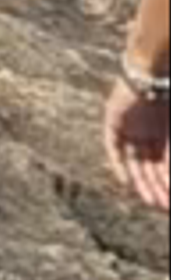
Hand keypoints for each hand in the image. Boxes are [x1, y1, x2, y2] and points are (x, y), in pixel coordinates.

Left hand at [109, 72, 170, 214]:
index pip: (163, 165)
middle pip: (150, 166)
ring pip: (135, 161)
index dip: (167, 184)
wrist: (153, 72)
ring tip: (150, 201)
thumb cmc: (170, 99)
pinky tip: (126, 182)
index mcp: (164, 132)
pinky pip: (114, 148)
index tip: (170, 202)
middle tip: (162, 206)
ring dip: (141, 182)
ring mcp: (131, 127)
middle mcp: (147, 131)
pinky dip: (119, 165)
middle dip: (157, 186)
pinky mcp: (114, 120)